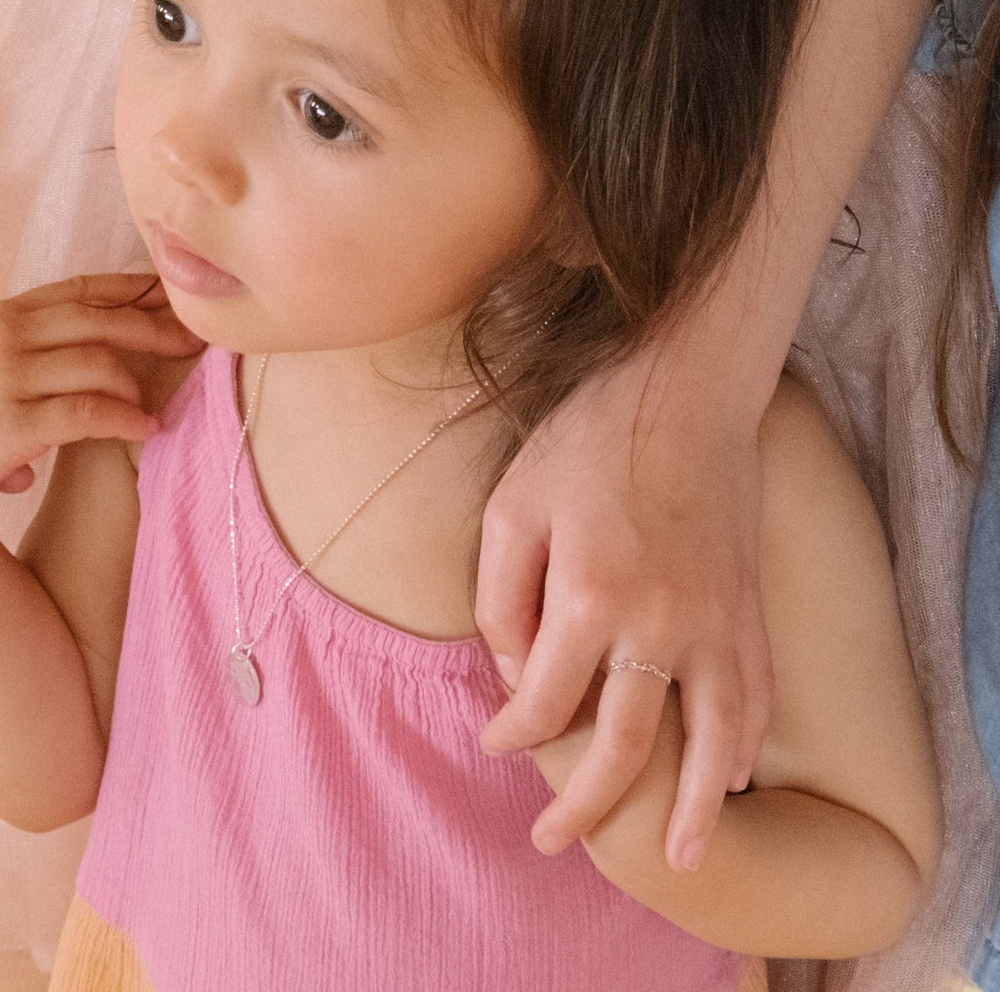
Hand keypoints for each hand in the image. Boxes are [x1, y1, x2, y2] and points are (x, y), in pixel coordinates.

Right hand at [0, 273, 204, 518]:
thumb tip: (75, 374)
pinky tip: (146, 429)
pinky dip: (125, 419)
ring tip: (156, 403)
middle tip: (195, 340)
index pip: (81, 289)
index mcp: (1, 314)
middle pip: (103, 319)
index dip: (133, 289)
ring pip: (101, 364)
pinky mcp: (13, 422)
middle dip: (156, 327)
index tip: (173, 294)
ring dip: (137, 385)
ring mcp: (9, 376)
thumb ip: (21, 353)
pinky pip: (89, 412)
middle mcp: (8, 334)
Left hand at [474, 340, 772, 874]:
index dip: (512, 733)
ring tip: (679, 858)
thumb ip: (501, 597)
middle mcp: (659, 624)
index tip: (494, 740)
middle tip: (553, 841)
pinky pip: (756, 697)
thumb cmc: (586, 442)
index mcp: (588, 596)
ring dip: (693, 809)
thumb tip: (513, 674)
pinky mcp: (750, 610)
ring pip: (711, 742)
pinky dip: (745, 746)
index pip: (544, 703)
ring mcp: (716, 623)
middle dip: (585, 806)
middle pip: (624, 747)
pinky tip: (731, 777)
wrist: (683, 393)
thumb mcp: (513, 505)